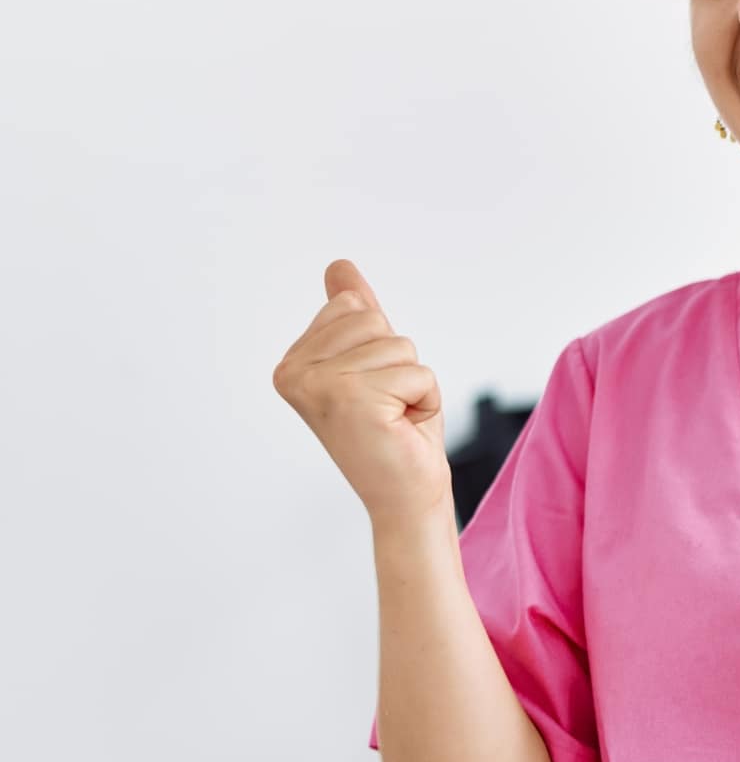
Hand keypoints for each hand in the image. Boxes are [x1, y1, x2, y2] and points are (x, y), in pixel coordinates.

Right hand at [272, 259, 452, 525]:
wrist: (405, 494)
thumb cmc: (393, 431)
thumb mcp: (374, 362)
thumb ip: (354, 316)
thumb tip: (340, 266)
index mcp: (292, 361)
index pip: (352, 308)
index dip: (380, 348)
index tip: (370, 391)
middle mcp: (294, 372)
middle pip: (375, 323)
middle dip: (398, 363)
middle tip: (386, 407)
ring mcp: (319, 386)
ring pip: (399, 346)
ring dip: (413, 383)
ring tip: (393, 418)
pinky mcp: (354, 400)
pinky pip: (418, 373)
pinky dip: (425, 400)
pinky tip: (402, 428)